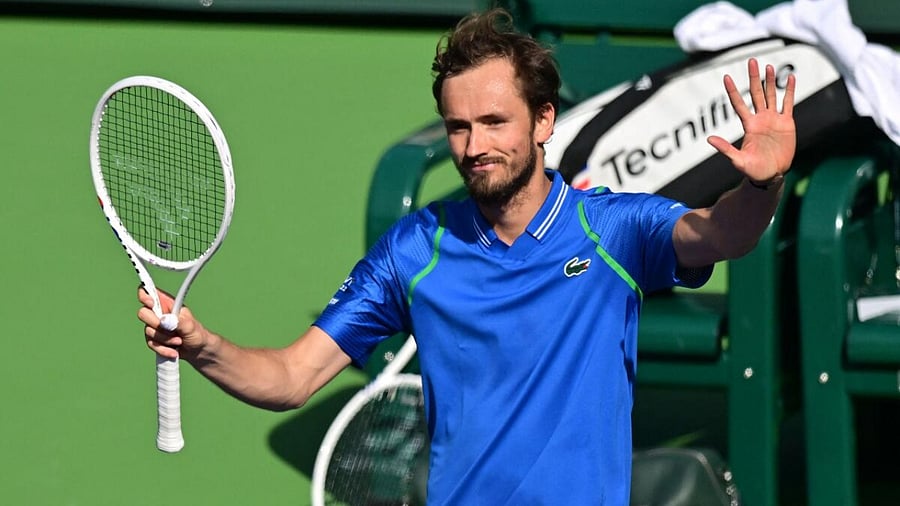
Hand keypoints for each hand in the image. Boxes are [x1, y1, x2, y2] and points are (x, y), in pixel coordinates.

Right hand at [138, 286, 207, 360]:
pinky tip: (174, 351)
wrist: (197, 350)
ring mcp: (155, 327)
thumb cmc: (196, 333)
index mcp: (167, 303)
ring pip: (148, 331)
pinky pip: (151, 344)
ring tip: (179, 341)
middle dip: (156, 324)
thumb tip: (164, 320)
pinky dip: (163, 349)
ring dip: (165, 339)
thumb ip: (178, 322)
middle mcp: (159, 313)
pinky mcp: (154, 339)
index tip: (151, 304)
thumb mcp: (190, 326)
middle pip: (143, 313)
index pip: (149, 292)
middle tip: (171, 330)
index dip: (145, 295)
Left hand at [708, 58, 795, 184]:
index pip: (739, 104)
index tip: (726, 77)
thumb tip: (709, 139)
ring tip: (768, 66)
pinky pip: (788, 104)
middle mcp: (760, 119)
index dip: (733, 91)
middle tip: (751, 61)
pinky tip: (791, 78)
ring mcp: (773, 119)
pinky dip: (790, 91)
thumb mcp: (738, 160)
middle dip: (754, 78)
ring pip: (771, 95)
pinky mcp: (787, 123)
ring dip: (770, 81)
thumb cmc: (753, 170)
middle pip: (756, 93)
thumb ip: (725, 149)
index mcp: (749, 125)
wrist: (771, 175)